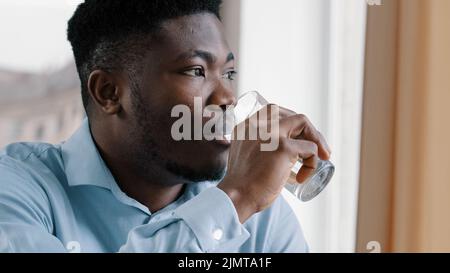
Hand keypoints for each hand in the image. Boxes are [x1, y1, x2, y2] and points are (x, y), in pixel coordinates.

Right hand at [218, 105, 330, 222]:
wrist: (237, 197)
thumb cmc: (242, 185)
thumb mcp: (246, 156)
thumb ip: (256, 147)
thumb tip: (277, 152)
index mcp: (246, 126)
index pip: (273, 112)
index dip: (290, 124)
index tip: (298, 139)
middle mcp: (257, 124)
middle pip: (290, 114)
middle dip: (307, 129)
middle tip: (317, 148)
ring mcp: (271, 134)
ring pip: (303, 122)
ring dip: (316, 139)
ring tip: (322, 157)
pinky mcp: (283, 148)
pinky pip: (309, 148)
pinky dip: (312, 162)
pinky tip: (302, 177)